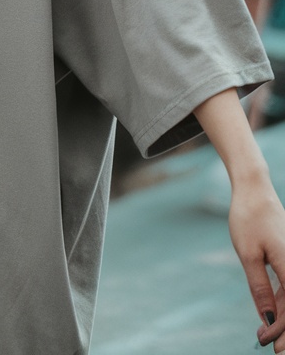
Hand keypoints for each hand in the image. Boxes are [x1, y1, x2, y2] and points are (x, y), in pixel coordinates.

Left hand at [229, 170, 284, 348]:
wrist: (254, 190)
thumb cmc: (249, 218)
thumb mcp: (248, 255)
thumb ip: (260, 288)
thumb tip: (268, 320)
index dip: (283, 329)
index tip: (268, 343)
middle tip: (268, 347)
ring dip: (282, 319)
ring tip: (263, 337)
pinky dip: (281, 304)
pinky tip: (267, 318)